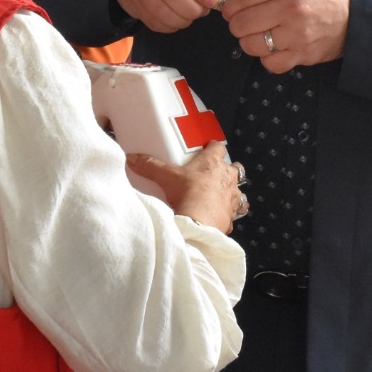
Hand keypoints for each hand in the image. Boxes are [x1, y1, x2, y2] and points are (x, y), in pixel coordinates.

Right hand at [127, 142, 243, 233]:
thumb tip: (132, 157)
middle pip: (235, 168)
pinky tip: (219, 215)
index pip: (218, 147)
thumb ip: (149, 165)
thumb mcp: (166, 177)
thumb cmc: (187, 194)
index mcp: (213, 163)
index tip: (207, 149)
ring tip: (220, 196)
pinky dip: (229, 213)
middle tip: (213, 175)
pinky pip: (234, 212)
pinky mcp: (232, 215)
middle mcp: (227, 178)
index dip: (213, 147)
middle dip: (227, 170)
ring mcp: (232, 197)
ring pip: (239, 191)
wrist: (199, 223)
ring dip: (231, 192)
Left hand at [223, 0, 350, 74]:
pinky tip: (274, 49)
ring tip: (258, 36)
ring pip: (252, 45)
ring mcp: (296, 34)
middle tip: (243, 23)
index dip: (230, 6)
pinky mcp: (303, 55)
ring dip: (249, 42)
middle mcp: (290, 9)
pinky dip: (267, 58)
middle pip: (242, 23)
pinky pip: (271, 63)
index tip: (230, 10)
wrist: (359, 12)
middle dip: (236, 24)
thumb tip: (241, 1)